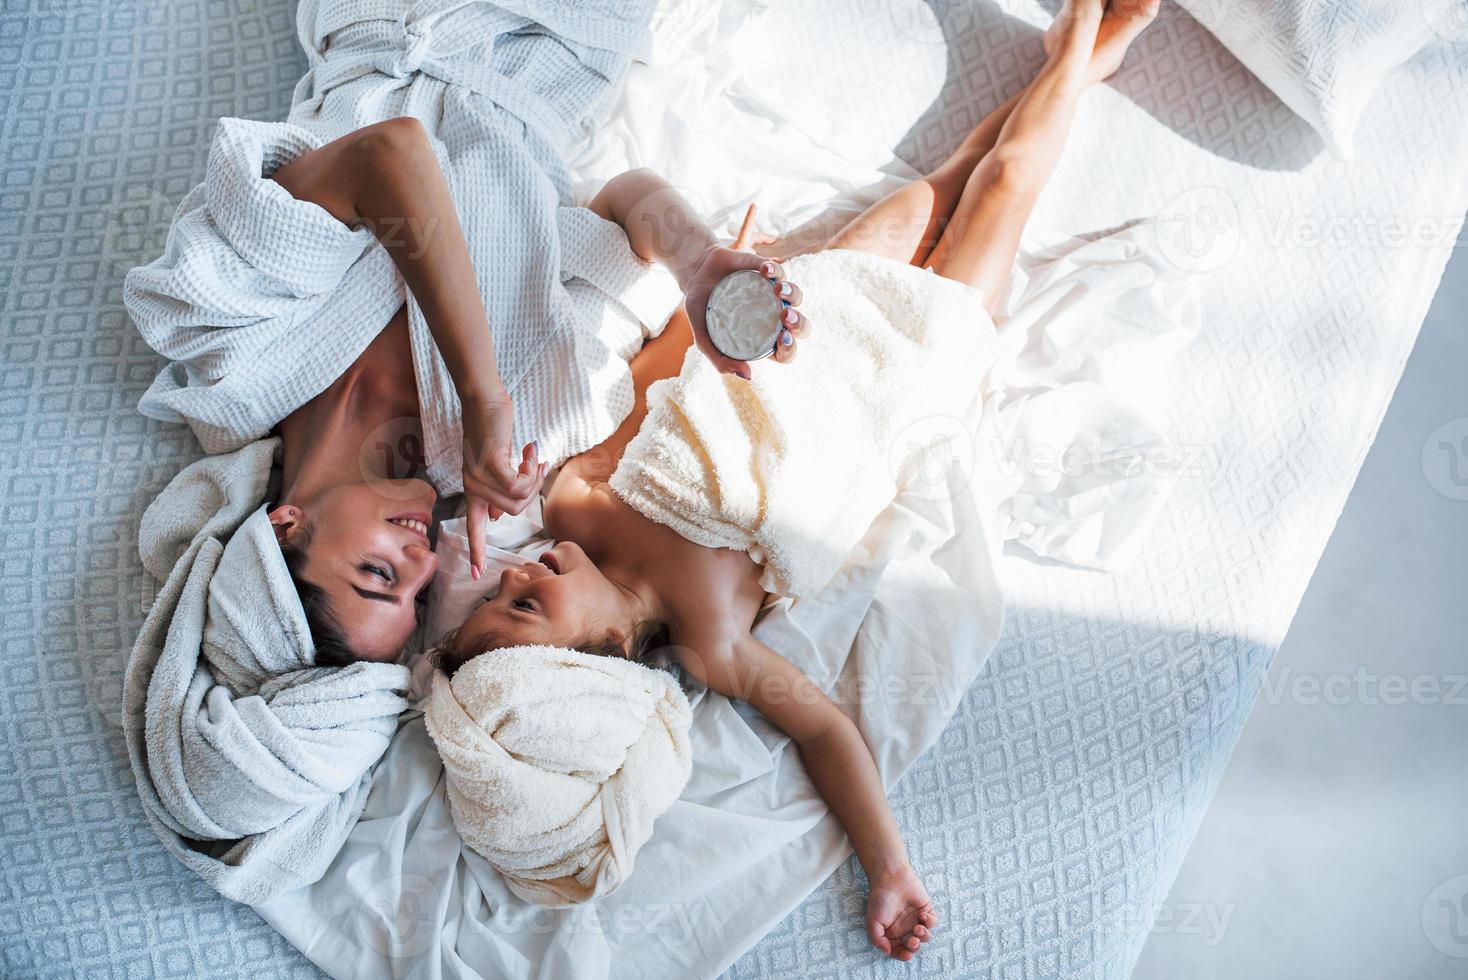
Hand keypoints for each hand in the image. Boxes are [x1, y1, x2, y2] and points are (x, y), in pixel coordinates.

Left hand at [460, 388, 546, 578]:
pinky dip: (532, 469)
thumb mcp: (494, 464)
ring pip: (518, 499)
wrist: (484, 401)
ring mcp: (479, 476)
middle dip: (532, 491)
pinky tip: (532, 450)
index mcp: (473, 491)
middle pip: (513, 512)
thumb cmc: (492, 430)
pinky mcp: (490, 464)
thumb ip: (497, 489)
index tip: (476, 574)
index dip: (476, 551)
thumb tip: (499, 518)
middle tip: (536, 464)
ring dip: (534, 477)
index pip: (474, 528)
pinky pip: (519, 484)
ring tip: (533, 454)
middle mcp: (472, 487)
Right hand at [680, 204, 808, 378]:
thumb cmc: (703, 312)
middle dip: (799, 324)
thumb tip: (748, 376)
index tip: (780, 339)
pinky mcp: (767, 270)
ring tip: (777, 290)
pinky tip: (764, 271)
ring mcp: (772, 293)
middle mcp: (773, 316)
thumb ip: (721, 360)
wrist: (693, 278)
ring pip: (796, 296)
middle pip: (801, 326)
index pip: (786, 351)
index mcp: (763, 337)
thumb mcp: (704, 339)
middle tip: (784, 317)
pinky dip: (775, 270)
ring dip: (793, 294)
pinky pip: (780, 270)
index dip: (789, 349)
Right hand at [865, 864, 936, 961]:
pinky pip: (933, 922)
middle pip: (914, 945)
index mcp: (892, 933)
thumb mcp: (872, 921)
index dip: (903, 955)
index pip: (899, 950)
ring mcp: (916, 920)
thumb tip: (887, 951)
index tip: (907, 955)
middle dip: (915, 946)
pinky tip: (922, 915)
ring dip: (924, 936)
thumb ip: (877, 939)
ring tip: (918, 928)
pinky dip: (930, 922)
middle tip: (913, 941)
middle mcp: (905, 928)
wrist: (890, 877)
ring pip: (925, 936)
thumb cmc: (880, 899)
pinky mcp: (926, 910)